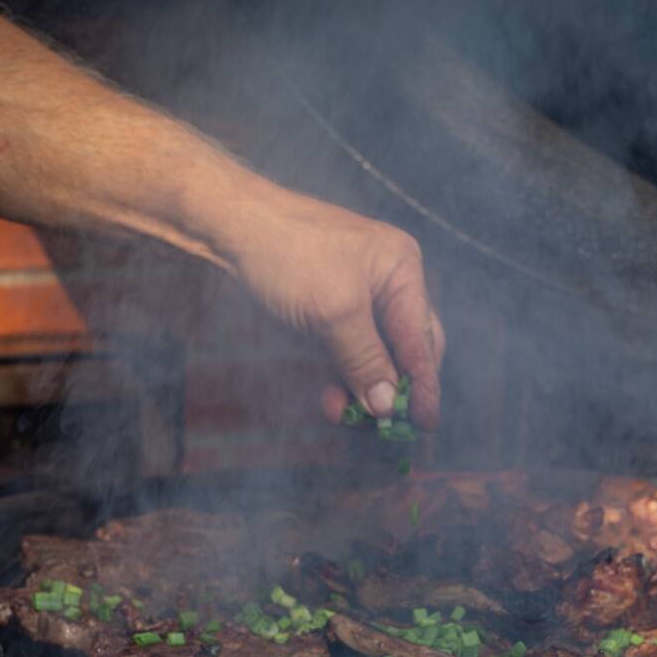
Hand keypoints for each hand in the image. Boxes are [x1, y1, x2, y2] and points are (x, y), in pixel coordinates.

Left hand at [217, 183, 444, 429]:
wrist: (229, 226)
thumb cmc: (289, 255)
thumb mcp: (334, 311)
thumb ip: (364, 360)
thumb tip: (387, 405)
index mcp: (401, 271)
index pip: (422, 338)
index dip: (425, 385)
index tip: (426, 425)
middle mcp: (385, 282)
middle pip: (404, 348)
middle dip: (395, 390)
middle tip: (393, 430)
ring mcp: (355, 295)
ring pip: (371, 355)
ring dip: (363, 390)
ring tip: (352, 421)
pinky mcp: (326, 308)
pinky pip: (344, 350)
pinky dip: (340, 377)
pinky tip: (333, 402)